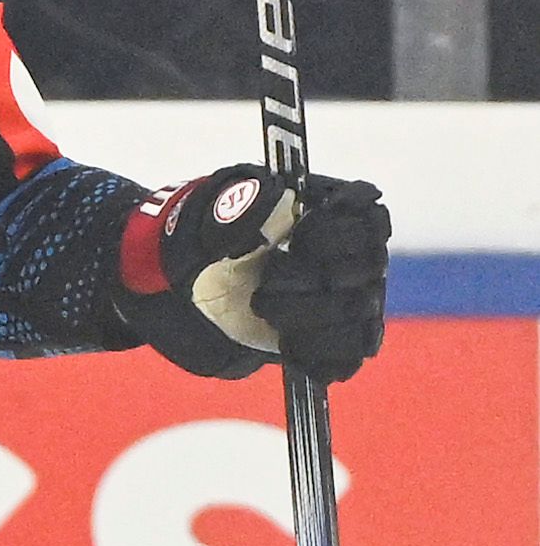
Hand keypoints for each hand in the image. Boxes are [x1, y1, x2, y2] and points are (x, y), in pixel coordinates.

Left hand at [115, 166, 390, 382]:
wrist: (176, 283)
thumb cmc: (196, 237)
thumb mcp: (206, 215)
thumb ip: (240, 206)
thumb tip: (275, 191)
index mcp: (323, 209)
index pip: (369, 218)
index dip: (340, 233)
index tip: (302, 239)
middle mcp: (344, 252)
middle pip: (368, 270)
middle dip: (314, 281)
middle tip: (267, 282)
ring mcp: (340, 295)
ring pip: (361, 313)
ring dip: (312, 318)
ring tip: (264, 308)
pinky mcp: (325, 335)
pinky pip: (348, 353)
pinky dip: (321, 355)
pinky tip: (287, 343)